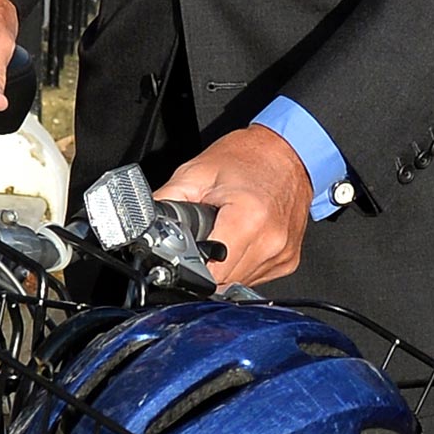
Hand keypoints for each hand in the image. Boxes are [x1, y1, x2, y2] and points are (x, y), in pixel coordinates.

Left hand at [155, 126, 311, 288]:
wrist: (289, 150)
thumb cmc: (248, 156)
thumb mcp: (196, 171)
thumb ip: (167, 201)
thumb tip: (145, 225)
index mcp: (248, 219)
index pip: (211, 274)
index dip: (190, 268)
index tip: (184, 257)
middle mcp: (270, 241)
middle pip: (223, 282)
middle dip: (206, 266)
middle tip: (203, 239)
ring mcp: (282, 254)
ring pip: (239, 283)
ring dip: (225, 267)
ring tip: (224, 234)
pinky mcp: (288, 260)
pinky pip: (255, 276)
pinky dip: (242, 263)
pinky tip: (240, 240)